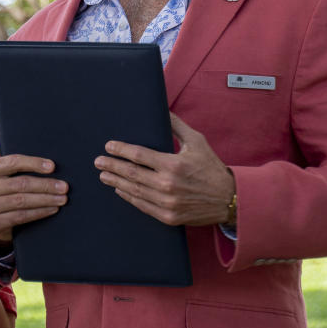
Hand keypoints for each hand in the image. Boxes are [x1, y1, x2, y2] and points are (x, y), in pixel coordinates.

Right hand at [0, 154, 67, 244]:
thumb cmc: (4, 189)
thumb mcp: (4, 176)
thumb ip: (18, 169)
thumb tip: (50, 166)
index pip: (13, 162)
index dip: (34, 163)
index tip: (53, 167)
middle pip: (21, 183)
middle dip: (45, 185)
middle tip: (64, 187)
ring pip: (22, 201)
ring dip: (46, 199)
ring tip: (62, 198)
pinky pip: (21, 216)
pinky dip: (39, 212)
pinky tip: (52, 209)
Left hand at [95, 113, 234, 226]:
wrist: (228, 199)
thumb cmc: (212, 168)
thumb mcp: (198, 142)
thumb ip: (177, 126)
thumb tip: (163, 111)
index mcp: (173, 164)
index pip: (139, 155)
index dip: (121, 150)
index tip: (109, 146)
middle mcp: (167, 184)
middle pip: (131, 173)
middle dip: (111, 166)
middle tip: (98, 162)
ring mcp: (167, 203)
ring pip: (134, 190)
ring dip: (116, 182)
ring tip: (104, 175)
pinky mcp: (168, 217)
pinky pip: (142, 206)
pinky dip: (129, 197)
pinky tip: (120, 190)